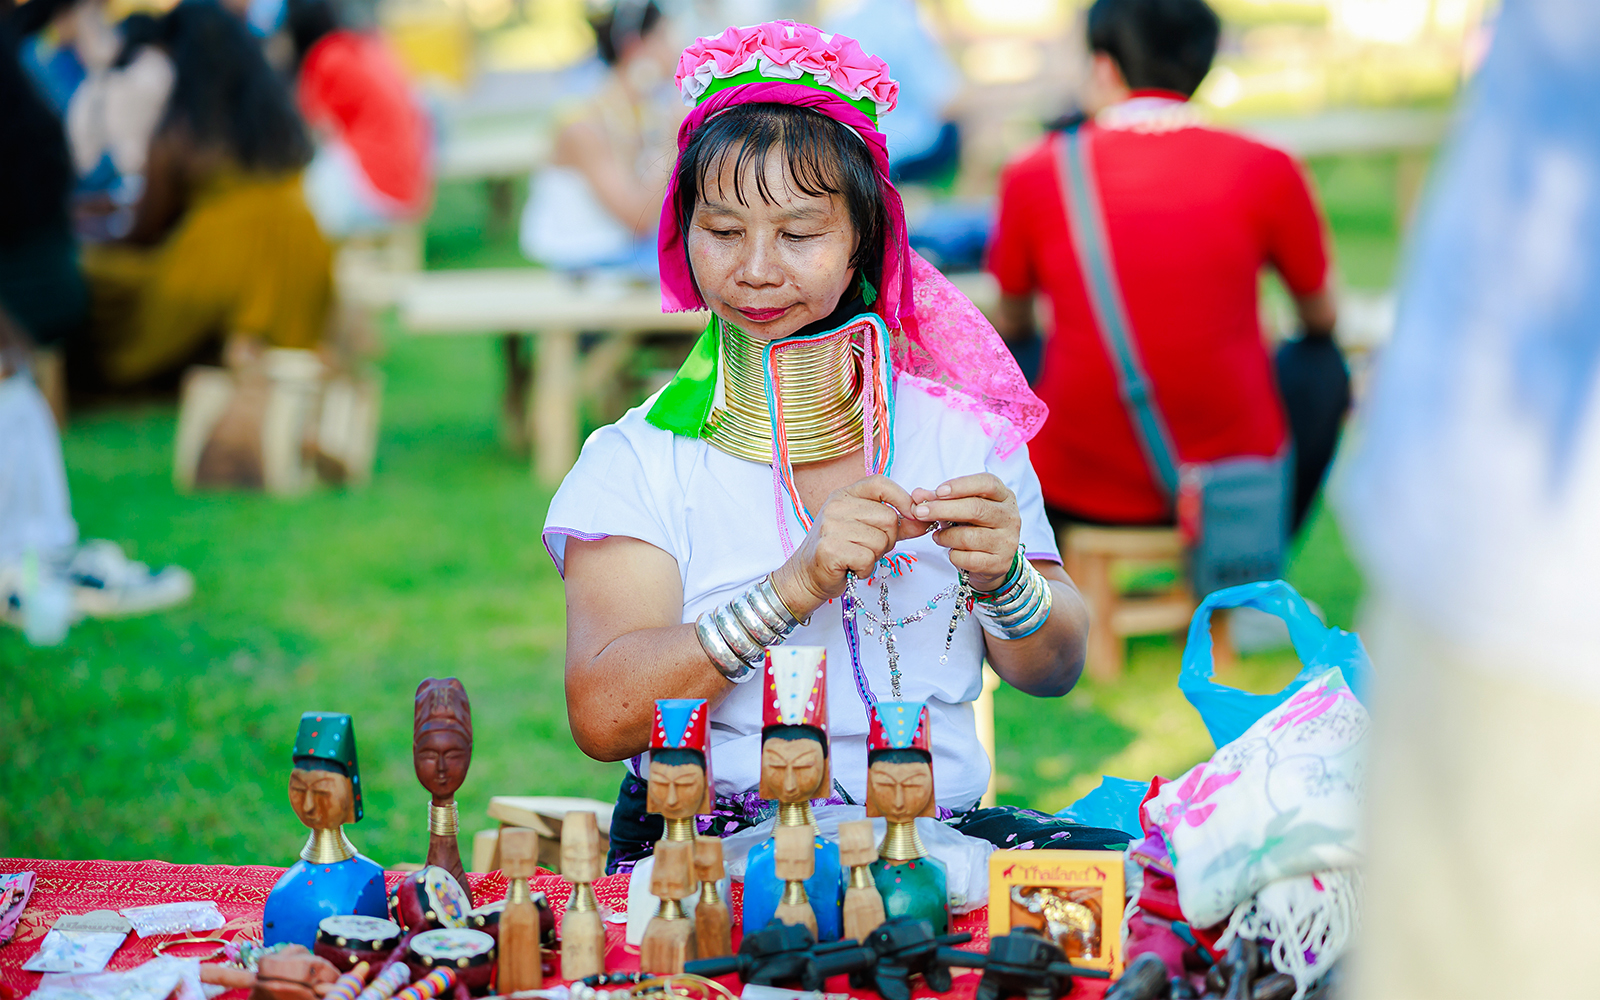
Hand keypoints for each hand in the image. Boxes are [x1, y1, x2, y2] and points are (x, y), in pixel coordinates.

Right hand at [771, 475, 930, 616]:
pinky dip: (865, 569)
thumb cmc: (840, 552)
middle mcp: (836, 506)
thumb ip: (898, 524)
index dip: (902, 498)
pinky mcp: (830, 549)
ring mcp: (830, 526)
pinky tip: (851, 568)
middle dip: (888, 539)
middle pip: (888, 518)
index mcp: (845, 495)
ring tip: (857, 558)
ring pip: (880, 541)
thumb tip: (926, 519)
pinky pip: (868, 558)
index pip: (880, 483)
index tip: (913, 515)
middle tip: (869, 549)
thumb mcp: (867, 531)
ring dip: (875, 557)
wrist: (807, 577)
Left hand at [910, 474, 1021, 592]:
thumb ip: (939, 499)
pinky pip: (969, 559)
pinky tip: (951, 551)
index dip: (961, 486)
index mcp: (1003, 496)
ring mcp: (1007, 541)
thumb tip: (918, 495)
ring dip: (945, 536)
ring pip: (969, 536)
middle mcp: (1010, 517)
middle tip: (920, 512)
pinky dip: (953, 555)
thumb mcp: (961, 507)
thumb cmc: (975, 526)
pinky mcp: (1000, 563)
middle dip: (943, 509)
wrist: (991, 560)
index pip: (987, 483)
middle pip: (976, 509)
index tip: (938, 491)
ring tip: (937, 536)